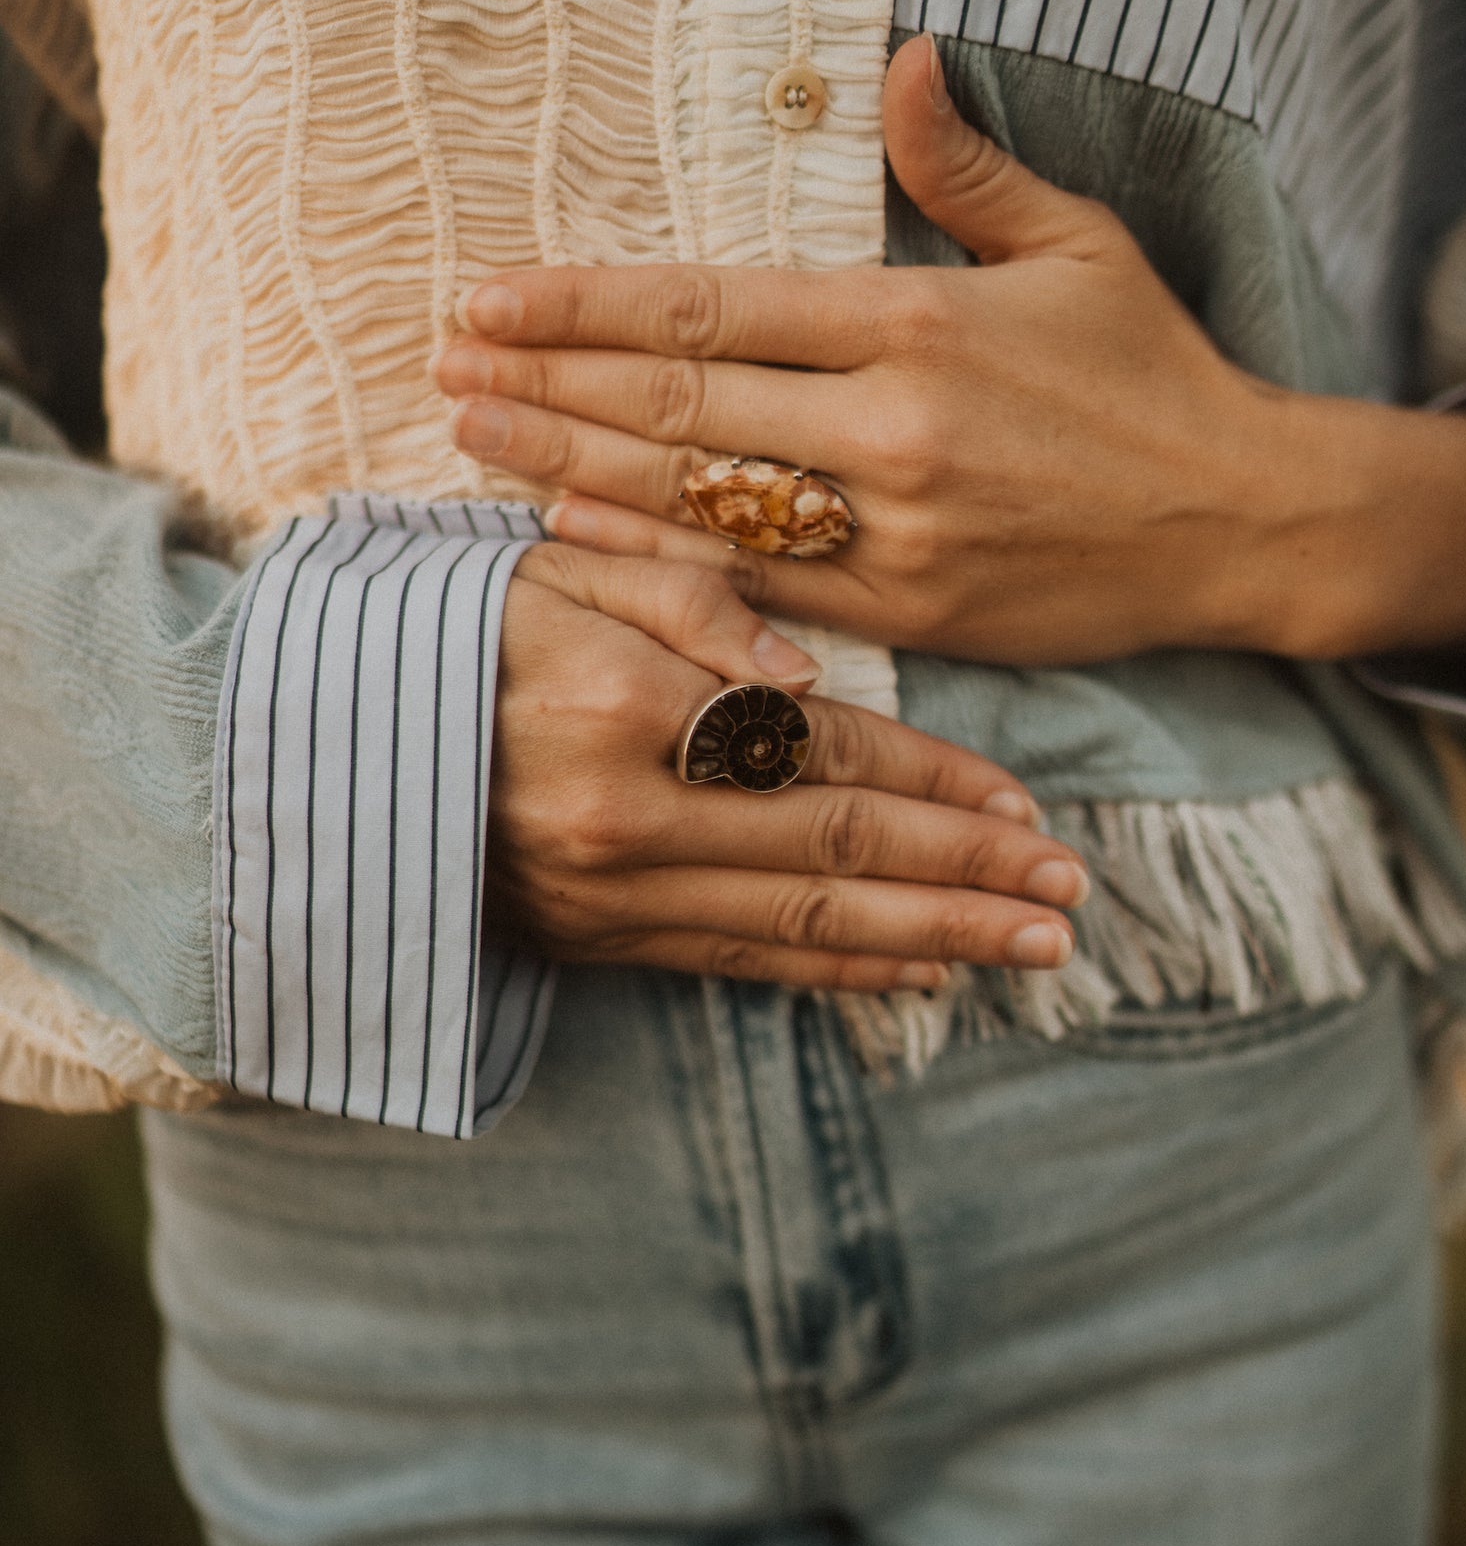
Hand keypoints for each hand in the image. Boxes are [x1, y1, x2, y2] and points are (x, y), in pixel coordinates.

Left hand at [438, 37, 1465, 669]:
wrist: (1243, 522)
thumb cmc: (1155, 372)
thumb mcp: (1077, 245)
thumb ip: (965, 164)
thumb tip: (899, 58)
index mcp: (914, 323)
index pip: (708, 307)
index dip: (583, 304)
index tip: (485, 294)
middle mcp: (888, 429)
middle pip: (673, 405)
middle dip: (542, 382)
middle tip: (441, 366)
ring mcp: (891, 533)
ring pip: (694, 501)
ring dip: (567, 468)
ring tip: (471, 440)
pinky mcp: (905, 616)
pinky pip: (755, 591)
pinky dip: (658, 563)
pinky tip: (572, 537)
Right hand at [490, 542, 1086, 989]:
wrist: (316, 746)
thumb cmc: (454, 631)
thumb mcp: (558, 569)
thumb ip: (689, 600)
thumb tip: (810, 674)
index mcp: (631, 705)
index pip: (825, 747)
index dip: (937, 776)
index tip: (1028, 801)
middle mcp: (631, 814)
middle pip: (839, 846)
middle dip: (968, 872)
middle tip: (1069, 892)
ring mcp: (613, 891)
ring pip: (805, 923)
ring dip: (931, 936)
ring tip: (1031, 947)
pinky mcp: (595, 940)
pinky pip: (739, 963)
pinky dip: (838, 974)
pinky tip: (919, 975)